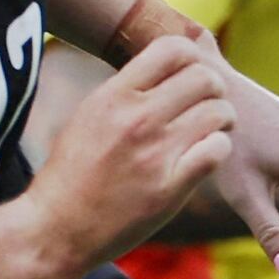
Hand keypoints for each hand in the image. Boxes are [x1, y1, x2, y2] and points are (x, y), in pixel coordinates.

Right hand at [28, 34, 244, 269]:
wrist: (57, 228)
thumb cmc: (71, 173)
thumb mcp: (88, 115)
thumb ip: (125, 90)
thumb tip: (163, 66)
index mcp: (113, 95)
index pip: (172, 49)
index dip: (191, 57)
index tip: (189, 74)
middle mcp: (136, 118)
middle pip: (204, 78)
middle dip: (213, 88)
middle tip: (207, 103)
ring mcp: (155, 153)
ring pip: (218, 112)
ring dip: (222, 119)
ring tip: (211, 128)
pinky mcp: (171, 187)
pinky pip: (217, 150)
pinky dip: (219, 148)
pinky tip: (206, 154)